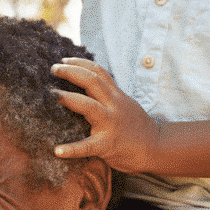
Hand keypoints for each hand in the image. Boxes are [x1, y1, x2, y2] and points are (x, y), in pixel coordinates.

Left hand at [50, 57, 158, 173]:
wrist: (157, 148)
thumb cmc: (136, 127)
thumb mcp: (124, 104)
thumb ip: (108, 95)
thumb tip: (86, 85)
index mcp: (116, 96)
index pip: (99, 72)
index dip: (81, 63)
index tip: (64, 59)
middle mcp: (114, 106)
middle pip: (93, 82)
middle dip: (72, 72)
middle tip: (53, 68)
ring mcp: (111, 124)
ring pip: (89, 106)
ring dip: (69, 98)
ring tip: (52, 95)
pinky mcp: (108, 145)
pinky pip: (88, 146)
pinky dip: (72, 149)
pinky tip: (57, 150)